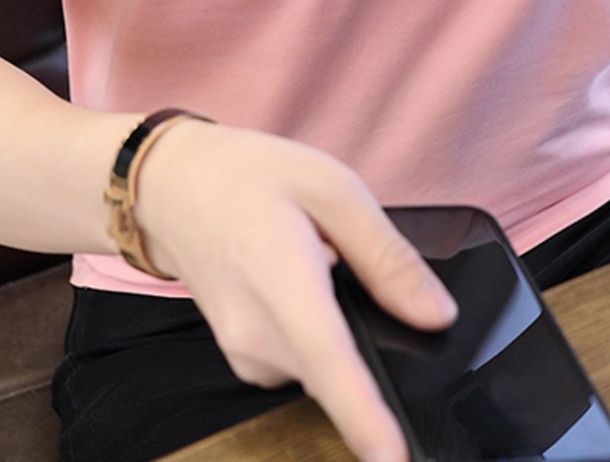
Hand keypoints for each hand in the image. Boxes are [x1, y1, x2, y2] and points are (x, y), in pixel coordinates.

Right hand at [135, 121, 456, 461]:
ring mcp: (246, 355)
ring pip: (326, 369)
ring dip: (341, 330)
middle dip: (371, 337)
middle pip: (341, 372)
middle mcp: (258, 333)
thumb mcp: (332, 187)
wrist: (172, 186)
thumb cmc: (247, 176)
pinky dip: (317, 333)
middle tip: (347, 260)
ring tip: (319, 260)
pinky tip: (303, 282)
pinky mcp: (245, 360)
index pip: (330, 365)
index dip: (367, 420)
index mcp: (283, 279)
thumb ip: (387, 255)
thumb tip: (437, 314)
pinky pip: (304, 363)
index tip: (396, 459)